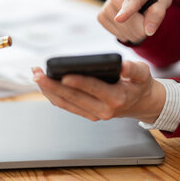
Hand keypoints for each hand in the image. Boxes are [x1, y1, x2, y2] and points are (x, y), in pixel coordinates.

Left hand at [32, 61, 165, 123]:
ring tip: (36, 75)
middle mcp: (103, 110)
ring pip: (66, 103)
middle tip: (38, 73)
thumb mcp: (143, 74)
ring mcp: (94, 114)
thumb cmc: (140, 84)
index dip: (78, 82)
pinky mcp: (87, 113)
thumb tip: (123, 66)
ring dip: (48, 90)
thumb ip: (134, 70)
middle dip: (53, 85)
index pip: (93, 89)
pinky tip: (44, 83)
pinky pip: (67, 105)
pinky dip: (53, 95)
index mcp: (116, 99)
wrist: (141, 104)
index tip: (63, 76)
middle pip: (73, 97)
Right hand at [97, 0, 171, 43]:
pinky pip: (116, 34)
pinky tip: (128, 23)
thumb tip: (149, 31)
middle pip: (129, 24)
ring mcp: (107, 6)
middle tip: (146, 18)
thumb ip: (158, 13)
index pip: (129, 2)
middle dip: (142, 29)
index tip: (119, 18)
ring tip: (137, 19)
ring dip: (134, 33)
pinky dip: (125, 33)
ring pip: (123, 32)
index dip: (125, 11)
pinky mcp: (101, 15)